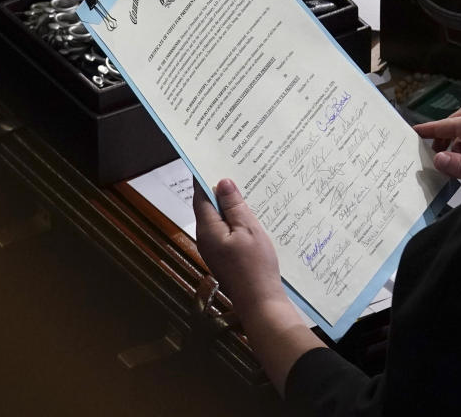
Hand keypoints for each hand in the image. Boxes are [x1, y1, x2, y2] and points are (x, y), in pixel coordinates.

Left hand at [192, 179, 286, 314]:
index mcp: (208, 229)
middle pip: (208, 206)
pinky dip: (234, 218)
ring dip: (229, 204)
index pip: (201, 196)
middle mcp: (206, 237)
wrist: (260, 302)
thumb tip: (222, 182)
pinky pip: (226, 229)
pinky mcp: (225, 255)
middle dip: (219, 188)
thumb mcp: (248, 230)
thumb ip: (234, 206)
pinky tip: (248, 214)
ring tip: (244, 187)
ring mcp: (215, 248)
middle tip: (233, 168)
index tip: (212, 159)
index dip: (205, 177)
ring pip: (218, 218)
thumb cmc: (255, 266)